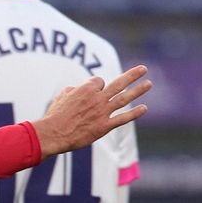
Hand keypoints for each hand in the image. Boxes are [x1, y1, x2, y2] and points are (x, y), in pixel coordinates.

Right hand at [33, 66, 150, 157]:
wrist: (53, 134)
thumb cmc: (54, 116)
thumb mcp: (61, 97)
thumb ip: (72, 91)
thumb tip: (76, 89)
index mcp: (86, 89)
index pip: (99, 82)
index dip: (97, 86)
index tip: (92, 92)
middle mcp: (98, 98)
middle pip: (119, 83)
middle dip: (132, 75)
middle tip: (143, 68)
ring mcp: (103, 112)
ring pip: (125, 98)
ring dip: (138, 90)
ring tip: (149, 83)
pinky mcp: (104, 126)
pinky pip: (122, 118)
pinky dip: (134, 113)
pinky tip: (144, 108)